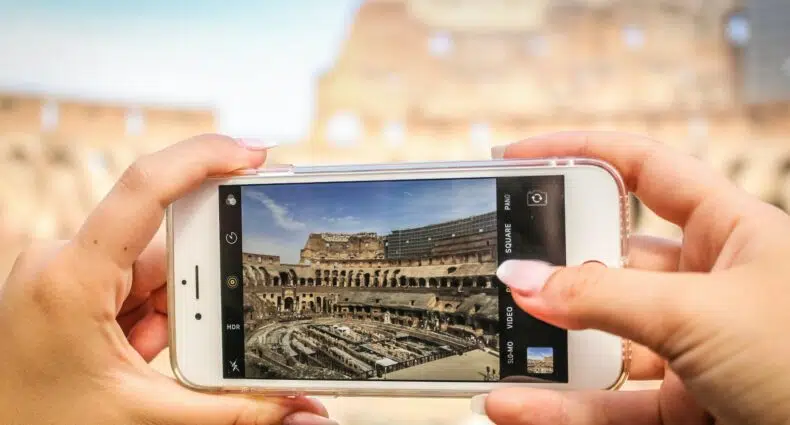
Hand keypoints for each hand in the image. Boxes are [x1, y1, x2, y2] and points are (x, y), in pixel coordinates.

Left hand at [0, 135, 333, 424]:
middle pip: (161, 248)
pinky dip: (146, 319)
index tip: (256, 155)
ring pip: (150, 271)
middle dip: (184, 299)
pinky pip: (131, 284)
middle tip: (163, 346)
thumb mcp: (145, 414)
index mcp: (71, 280)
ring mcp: (62, 270)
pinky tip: (128, 355)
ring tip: (137, 364)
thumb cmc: (41, 424)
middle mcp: (61, 260)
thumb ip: (233, 408)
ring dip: (162, 317)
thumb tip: (303, 408)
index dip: (204, 159)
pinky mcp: (67, 282)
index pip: (145, 189)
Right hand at [481, 132, 789, 424]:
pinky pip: (611, 403)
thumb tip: (523, 280)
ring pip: (605, 341)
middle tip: (496, 267)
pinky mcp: (685, 406)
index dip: (582, 152)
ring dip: (549, 351)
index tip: (519, 158)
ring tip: (493, 350)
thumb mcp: (702, 314)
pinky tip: (515, 404)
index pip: (644, 170)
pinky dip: (562, 406)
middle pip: (611, 262)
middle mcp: (709, 284)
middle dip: (554, 268)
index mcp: (731, 231)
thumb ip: (605, 298)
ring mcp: (693, 348)